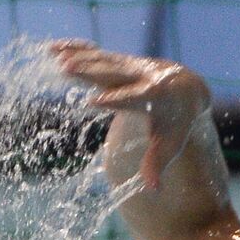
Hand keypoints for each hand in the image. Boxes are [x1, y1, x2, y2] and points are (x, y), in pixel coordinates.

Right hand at [51, 40, 210, 189]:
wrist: (186, 88)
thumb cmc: (176, 122)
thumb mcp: (170, 143)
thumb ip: (157, 164)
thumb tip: (154, 190)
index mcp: (154, 98)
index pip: (132, 99)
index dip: (114, 100)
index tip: (95, 102)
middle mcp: (141, 78)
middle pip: (114, 74)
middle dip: (92, 71)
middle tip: (67, 69)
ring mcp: (129, 67)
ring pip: (103, 61)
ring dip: (81, 59)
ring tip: (58, 59)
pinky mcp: (118, 61)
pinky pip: (96, 53)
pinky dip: (76, 49)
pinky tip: (53, 48)